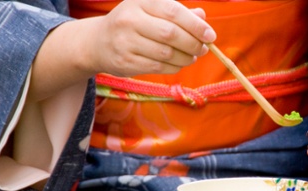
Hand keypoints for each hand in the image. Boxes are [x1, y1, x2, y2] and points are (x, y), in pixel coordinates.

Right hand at [30, 0, 215, 100]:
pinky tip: (179, 64)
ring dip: (185, 58)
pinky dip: (174, 67)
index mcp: (140, 2)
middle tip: (203, 49)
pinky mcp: (125, 62)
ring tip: (192, 57)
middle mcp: (130, 20)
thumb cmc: (131, 24)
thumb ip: (176, 13)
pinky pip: (158, 67)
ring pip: (166, 54)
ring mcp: (126, 43)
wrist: (97, 43)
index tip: (210, 35)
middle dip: (192, 44)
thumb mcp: (150, 11)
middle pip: (170, 34)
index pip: (173, 12)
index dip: (195, 25)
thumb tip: (202, 17)